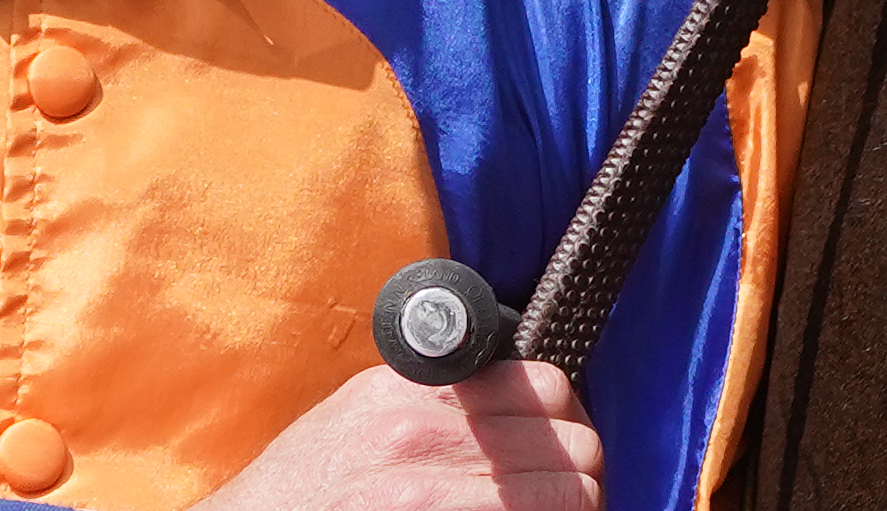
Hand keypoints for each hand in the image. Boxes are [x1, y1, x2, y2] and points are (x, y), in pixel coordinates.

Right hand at [195, 360, 601, 510]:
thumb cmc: (307, 488)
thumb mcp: (363, 411)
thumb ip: (438, 395)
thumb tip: (527, 397)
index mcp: (414, 391)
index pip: (549, 387)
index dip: (568, 423)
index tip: (561, 448)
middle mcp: (423, 438)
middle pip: (574, 448)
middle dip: (579, 476)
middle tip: (561, 496)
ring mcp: (427, 499)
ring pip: (569, 498)